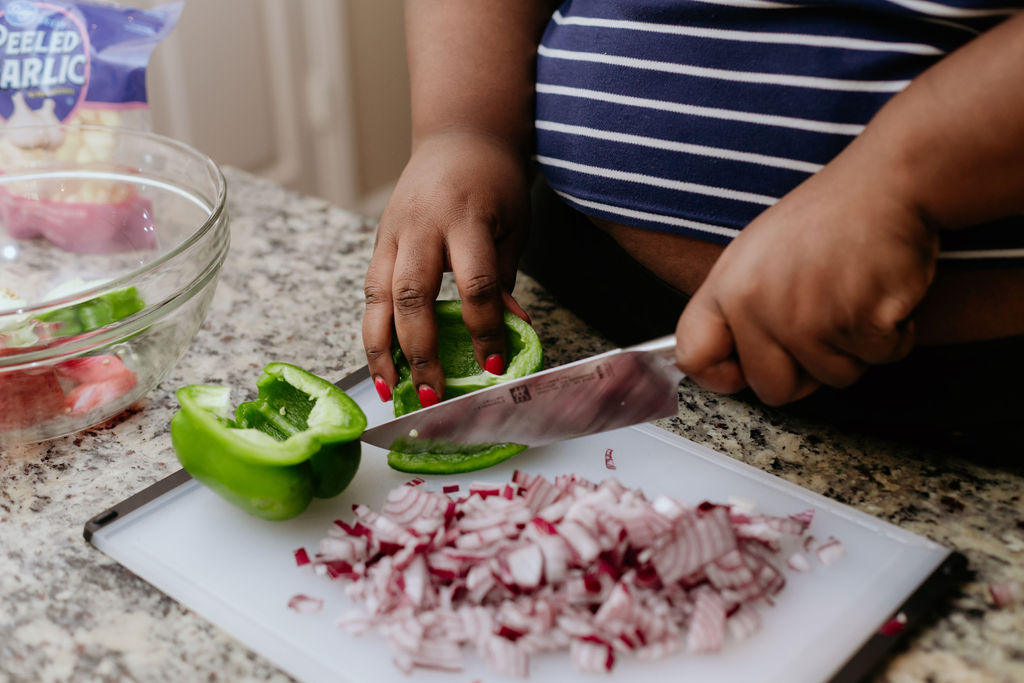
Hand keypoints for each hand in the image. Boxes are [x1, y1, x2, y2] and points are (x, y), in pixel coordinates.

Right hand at [362, 129, 530, 405]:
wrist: (459, 136)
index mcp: (466, 218)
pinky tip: (382, 364)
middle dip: (421, 350)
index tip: (494, 365)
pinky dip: (374, 331)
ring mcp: (393, 233)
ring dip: (382, 350)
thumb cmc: (494, 182)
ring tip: (391, 391)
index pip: (475, 284)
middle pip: (413, 295)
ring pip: (378, 298)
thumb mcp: (513, 226)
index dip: (485, 330)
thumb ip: (504, 278)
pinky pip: (370, 292)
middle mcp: (422, 227)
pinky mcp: (379, 242)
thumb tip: (510, 332)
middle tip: (433, 393)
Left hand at [675, 160, 939, 404]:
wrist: (889, 183)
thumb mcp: (758, 254)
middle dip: (805, 374)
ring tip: (857, 296)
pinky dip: (895, 336)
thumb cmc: (830, 217)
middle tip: (826, 329)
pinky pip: (881, 359)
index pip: (693, 356)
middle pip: (772, 389)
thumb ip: (740, 306)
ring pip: (835, 378)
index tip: (744, 370)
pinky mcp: (860, 322)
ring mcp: (807, 317)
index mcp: (729, 287)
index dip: (720, 376)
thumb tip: (730, 361)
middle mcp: (759, 306)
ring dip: (856, 349)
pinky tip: (886, 294)